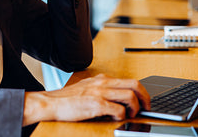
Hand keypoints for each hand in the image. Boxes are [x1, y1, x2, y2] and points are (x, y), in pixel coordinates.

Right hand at [22, 74, 150, 125]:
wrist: (51, 103)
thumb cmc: (67, 99)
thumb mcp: (87, 88)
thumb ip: (102, 89)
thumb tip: (118, 98)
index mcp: (102, 79)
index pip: (129, 80)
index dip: (141, 91)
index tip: (144, 101)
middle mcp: (103, 83)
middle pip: (134, 84)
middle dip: (145, 97)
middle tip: (146, 108)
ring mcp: (99, 93)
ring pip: (129, 96)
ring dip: (135, 108)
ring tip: (130, 114)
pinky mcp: (95, 104)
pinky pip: (118, 110)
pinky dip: (121, 116)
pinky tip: (115, 118)